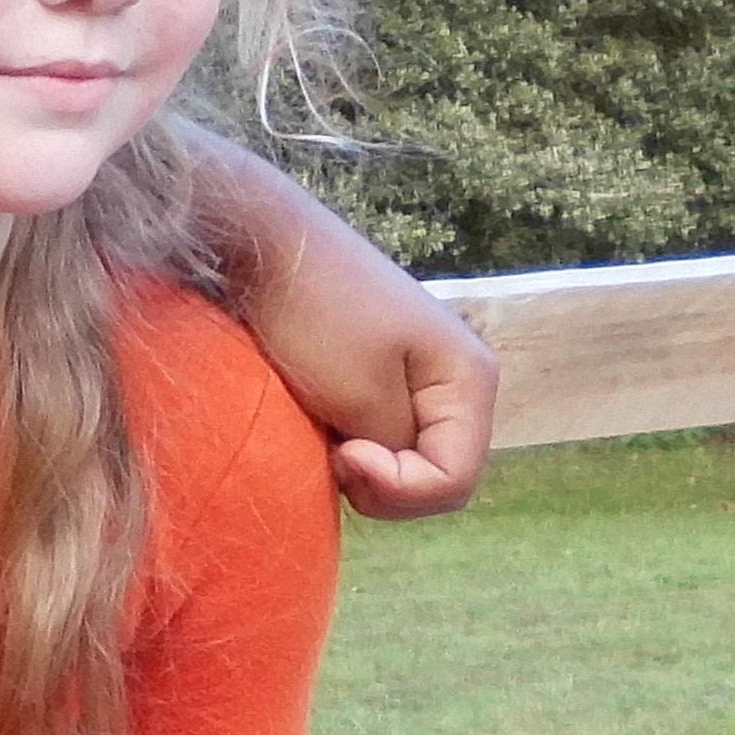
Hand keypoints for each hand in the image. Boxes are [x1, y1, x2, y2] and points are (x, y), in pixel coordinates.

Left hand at [217, 180, 497, 518]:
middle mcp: (458, 380)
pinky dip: (347, 441)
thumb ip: (394, 451)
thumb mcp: (359, 397)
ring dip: (360, 463)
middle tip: (329, 447)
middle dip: (380, 480)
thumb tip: (398, 470)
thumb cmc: (312, 315)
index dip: (397, 489)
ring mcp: (420, 376)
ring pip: (404, 458)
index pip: (455, 482)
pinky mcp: (382, 373)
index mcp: (470, 380)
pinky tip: (316, 419)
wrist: (263, 245)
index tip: (343, 452)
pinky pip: (379, 434)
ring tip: (320, 429)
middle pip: (435, 474)